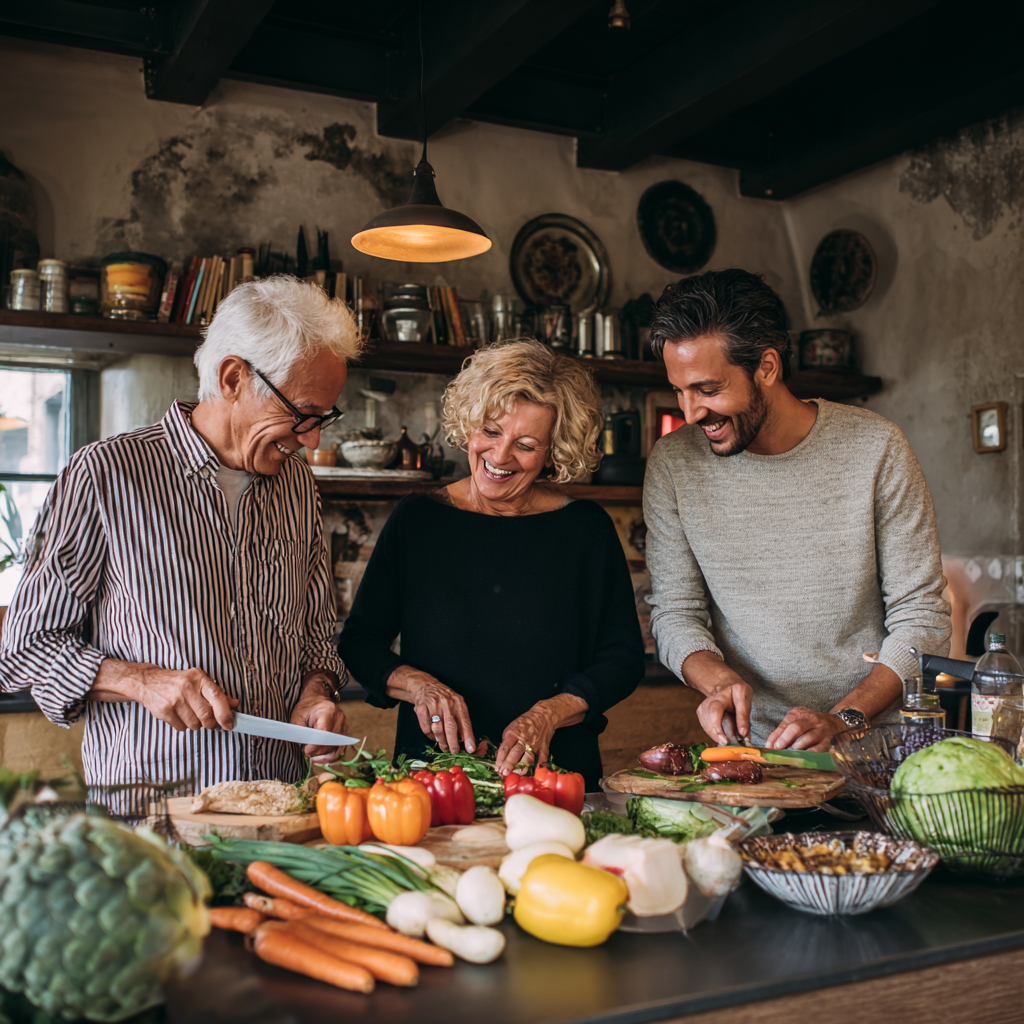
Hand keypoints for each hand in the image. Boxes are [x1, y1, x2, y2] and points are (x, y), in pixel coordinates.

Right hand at [91, 661, 237, 730]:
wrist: (148, 681)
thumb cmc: (178, 682)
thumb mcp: (198, 681)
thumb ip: (216, 693)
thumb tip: (234, 704)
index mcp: (199, 678)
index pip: (217, 697)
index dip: (226, 714)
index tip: (229, 724)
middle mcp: (187, 687)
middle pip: (207, 715)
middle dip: (210, 723)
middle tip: (208, 721)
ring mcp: (174, 700)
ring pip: (195, 724)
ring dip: (196, 724)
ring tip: (190, 714)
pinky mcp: (164, 711)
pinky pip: (181, 727)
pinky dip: (183, 726)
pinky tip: (179, 715)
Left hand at [292, 676, 346, 762]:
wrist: (318, 699)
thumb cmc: (307, 707)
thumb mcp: (298, 716)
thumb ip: (299, 731)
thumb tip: (303, 747)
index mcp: (328, 711)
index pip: (324, 732)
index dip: (316, 744)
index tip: (306, 750)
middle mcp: (339, 719)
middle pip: (332, 741)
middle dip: (319, 751)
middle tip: (307, 753)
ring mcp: (344, 726)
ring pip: (337, 747)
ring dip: (325, 755)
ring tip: (313, 758)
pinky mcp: (344, 733)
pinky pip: (340, 748)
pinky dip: (331, 755)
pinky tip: (322, 759)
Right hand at [386, 665, 475, 753]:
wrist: (426, 685)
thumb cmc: (445, 699)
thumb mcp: (456, 705)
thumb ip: (462, 721)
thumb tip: (467, 742)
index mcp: (458, 703)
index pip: (465, 722)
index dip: (468, 737)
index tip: (471, 749)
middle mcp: (447, 702)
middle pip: (451, 727)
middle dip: (453, 742)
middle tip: (454, 751)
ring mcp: (433, 704)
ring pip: (437, 728)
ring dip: (441, 741)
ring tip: (444, 746)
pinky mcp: (421, 707)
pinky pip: (426, 727)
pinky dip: (430, 735)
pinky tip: (433, 735)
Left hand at [493, 694, 587, 776]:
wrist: (544, 716)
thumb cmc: (525, 723)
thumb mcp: (512, 727)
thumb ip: (506, 740)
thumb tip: (500, 755)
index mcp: (514, 733)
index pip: (505, 747)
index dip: (500, 758)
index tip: (497, 767)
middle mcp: (524, 739)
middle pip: (515, 753)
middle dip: (508, 764)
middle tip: (503, 773)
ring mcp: (535, 744)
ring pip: (527, 758)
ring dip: (521, 768)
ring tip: (516, 775)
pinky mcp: (544, 748)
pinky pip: (541, 759)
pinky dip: (538, 767)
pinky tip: (533, 773)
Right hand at [696, 680, 752, 745]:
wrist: (726, 686)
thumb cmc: (737, 693)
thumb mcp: (745, 699)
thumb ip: (744, 716)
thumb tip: (743, 734)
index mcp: (721, 696)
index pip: (715, 711)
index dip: (718, 728)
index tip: (725, 741)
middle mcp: (708, 701)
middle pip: (709, 722)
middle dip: (718, 736)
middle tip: (728, 745)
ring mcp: (703, 707)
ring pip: (707, 727)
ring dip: (717, 736)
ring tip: (728, 738)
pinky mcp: (701, 713)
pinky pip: (706, 728)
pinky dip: (714, 734)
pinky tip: (722, 734)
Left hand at [765, 707, 847, 750]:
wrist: (836, 722)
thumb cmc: (810, 724)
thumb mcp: (795, 722)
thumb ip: (782, 732)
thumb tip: (770, 746)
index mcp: (799, 714)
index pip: (785, 724)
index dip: (776, 736)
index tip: (770, 746)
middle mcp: (811, 719)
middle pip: (796, 728)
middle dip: (785, 739)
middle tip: (779, 749)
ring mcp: (821, 729)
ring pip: (808, 739)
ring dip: (797, 749)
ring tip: (790, 756)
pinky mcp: (830, 740)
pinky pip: (820, 749)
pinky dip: (811, 755)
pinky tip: (804, 760)